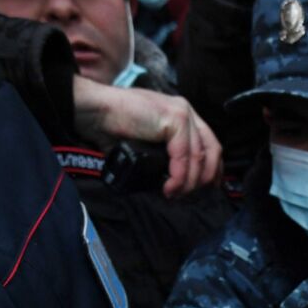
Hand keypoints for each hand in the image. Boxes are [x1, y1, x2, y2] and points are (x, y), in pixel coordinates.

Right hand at [72, 77, 220, 197]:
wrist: (95, 111)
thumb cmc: (113, 127)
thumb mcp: (146, 142)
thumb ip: (164, 155)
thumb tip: (172, 181)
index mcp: (182, 114)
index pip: (210, 144)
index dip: (212, 169)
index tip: (205, 189)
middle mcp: (187, 111)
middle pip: (212, 151)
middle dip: (204, 179)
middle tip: (188, 196)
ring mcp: (183, 113)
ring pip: (198, 157)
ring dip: (189, 182)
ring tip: (174, 194)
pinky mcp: (175, 118)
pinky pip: (184, 155)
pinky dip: (179, 175)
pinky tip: (169, 186)